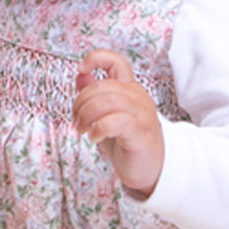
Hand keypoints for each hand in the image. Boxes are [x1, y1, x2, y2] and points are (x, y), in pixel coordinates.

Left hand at [72, 49, 164, 198]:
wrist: (152, 169)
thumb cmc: (128, 143)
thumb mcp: (106, 116)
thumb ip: (95, 96)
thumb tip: (81, 76)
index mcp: (129, 89)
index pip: (116, 61)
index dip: (96, 58)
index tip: (81, 69)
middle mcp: (137, 96)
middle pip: (102, 86)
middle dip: (80, 102)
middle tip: (76, 121)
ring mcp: (141, 113)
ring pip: (107, 100)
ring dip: (86, 115)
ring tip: (82, 130)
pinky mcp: (140, 131)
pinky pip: (115, 121)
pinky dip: (98, 128)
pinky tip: (94, 137)